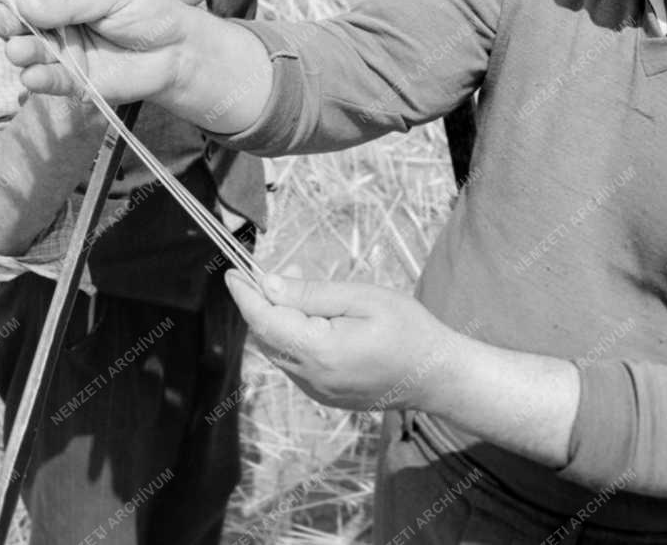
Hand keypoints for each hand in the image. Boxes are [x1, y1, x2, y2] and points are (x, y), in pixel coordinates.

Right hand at [0, 0, 198, 103]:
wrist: (179, 48)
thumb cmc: (149, 7)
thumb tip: (21, 1)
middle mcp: (54, 17)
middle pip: (12, 16)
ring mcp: (61, 49)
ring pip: (26, 49)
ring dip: (17, 49)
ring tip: (16, 49)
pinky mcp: (74, 79)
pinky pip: (49, 79)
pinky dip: (38, 77)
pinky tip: (31, 75)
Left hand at [225, 271, 458, 411]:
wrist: (436, 375)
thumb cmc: (407, 329)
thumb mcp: (362, 298)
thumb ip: (312, 294)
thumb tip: (269, 285)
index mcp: (319, 352)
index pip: (265, 321)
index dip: (245, 295)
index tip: (231, 272)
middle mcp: (310, 378)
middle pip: (266, 337)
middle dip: (262, 303)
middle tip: (276, 270)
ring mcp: (316, 392)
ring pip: (278, 350)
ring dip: (278, 319)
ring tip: (301, 290)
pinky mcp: (324, 395)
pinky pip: (294, 363)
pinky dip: (292, 337)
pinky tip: (314, 318)